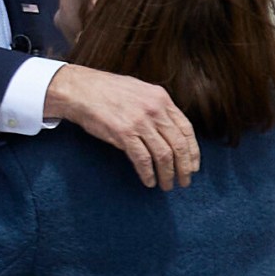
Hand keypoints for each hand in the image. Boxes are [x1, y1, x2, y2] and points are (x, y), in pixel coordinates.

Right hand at [44, 64, 198, 189]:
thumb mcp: (140, 92)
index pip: (186, 129)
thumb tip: (168, 130)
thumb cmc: (107, 91)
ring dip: (168, 174)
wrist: (81, 89)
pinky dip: (148, 173)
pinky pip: (143, 159)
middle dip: (184, 168)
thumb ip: (156, 108)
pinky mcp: (124, 134)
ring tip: (167, 185)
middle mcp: (155, 110)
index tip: (193, 167)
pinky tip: (149, 181)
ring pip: (163, 155)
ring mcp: (140, 122)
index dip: (193, 151)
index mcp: (161, 98)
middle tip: (184, 182)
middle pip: (178, 145)